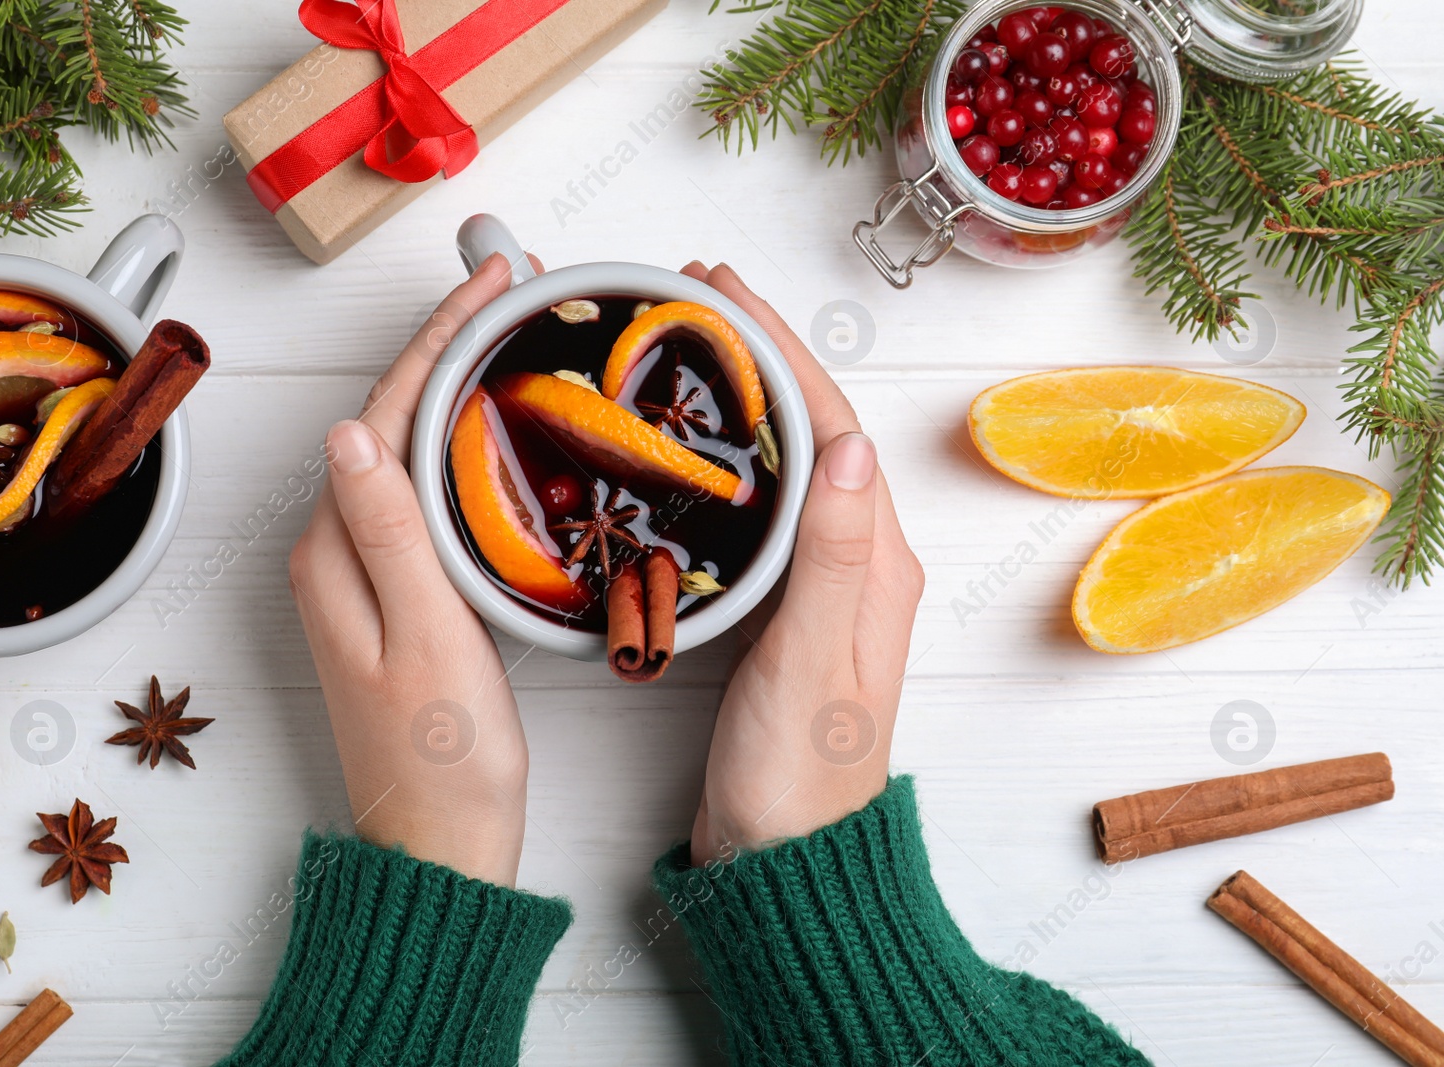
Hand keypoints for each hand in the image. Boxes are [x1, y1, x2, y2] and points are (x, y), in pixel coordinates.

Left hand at [288, 253, 536, 885]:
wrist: (439, 844)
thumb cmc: (444, 757)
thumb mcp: (425, 637)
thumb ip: (391, 534)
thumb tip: (349, 430)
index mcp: (335, 553)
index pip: (384, 415)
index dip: (439, 339)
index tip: (490, 284)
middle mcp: (334, 554)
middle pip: (389, 420)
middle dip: (446, 346)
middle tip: (510, 291)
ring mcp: (360, 574)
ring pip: (405, 451)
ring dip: (452, 388)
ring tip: (508, 337)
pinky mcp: (391, 595)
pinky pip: (419, 493)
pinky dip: (457, 446)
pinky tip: (492, 432)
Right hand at [683, 263, 923, 865]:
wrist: (785, 857)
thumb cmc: (799, 775)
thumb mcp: (814, 660)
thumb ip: (835, 557)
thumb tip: (851, 446)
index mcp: (879, 566)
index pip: (833, 427)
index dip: (781, 351)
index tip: (726, 294)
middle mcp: (861, 566)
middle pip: (813, 430)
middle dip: (761, 356)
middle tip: (697, 300)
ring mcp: (824, 588)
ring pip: (788, 464)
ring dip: (746, 400)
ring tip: (690, 353)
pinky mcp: (787, 613)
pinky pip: (765, 510)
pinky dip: (731, 462)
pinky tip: (695, 454)